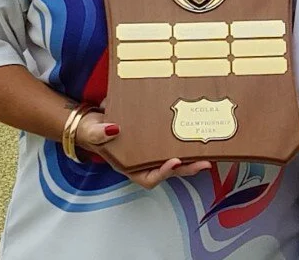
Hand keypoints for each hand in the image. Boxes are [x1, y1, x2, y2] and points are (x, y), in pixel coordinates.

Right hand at [73, 114, 211, 187]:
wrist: (92, 120)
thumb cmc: (91, 131)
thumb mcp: (91, 132)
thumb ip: (98, 133)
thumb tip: (113, 129)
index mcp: (128, 166)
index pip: (147, 178)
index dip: (162, 173)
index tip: (173, 162)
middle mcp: (142, 162)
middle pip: (167, 171)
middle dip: (186, 169)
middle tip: (203, 163)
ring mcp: (150, 151)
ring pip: (173, 159)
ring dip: (190, 158)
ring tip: (207, 153)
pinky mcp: (155, 137)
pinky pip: (171, 143)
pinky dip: (183, 141)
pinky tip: (195, 135)